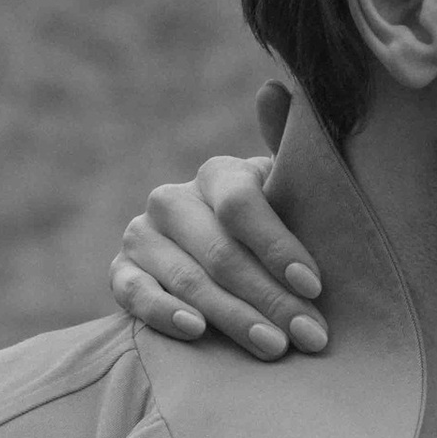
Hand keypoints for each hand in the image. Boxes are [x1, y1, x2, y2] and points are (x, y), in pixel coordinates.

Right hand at [111, 118, 326, 361]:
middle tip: (309, 337)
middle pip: (221, 252)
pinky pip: (135, 293)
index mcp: (218, 174)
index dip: (279, 246)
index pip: (242, 206)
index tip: (315, 286)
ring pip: (188, 278)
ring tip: (274, 348)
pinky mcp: (121, 271)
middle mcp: (173, 198)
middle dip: (271, 298)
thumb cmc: (273, 231)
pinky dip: (163, 312)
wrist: (226, 268)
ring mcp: (142, 236)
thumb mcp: (289, 193)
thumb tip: (274, 90)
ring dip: (233, 316)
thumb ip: (287, 147)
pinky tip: (195, 331)